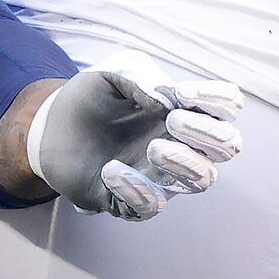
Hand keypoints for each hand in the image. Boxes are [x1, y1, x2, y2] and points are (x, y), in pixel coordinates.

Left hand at [26, 51, 243, 219]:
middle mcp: (183, 143)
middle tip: (174, 121)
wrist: (51, 126)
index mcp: (185, 109)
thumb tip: (166, 99)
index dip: (217, 99)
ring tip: (153, 148)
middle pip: (227, 146)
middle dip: (207, 134)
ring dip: (184, 163)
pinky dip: (136, 190)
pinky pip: (151, 206)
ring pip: (202, 179)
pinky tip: (111, 171)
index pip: (227, 105)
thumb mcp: (114, 72)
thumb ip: (141, 76)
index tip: (184, 92)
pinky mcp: (134, 199)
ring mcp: (162, 173)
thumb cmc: (92, 97)